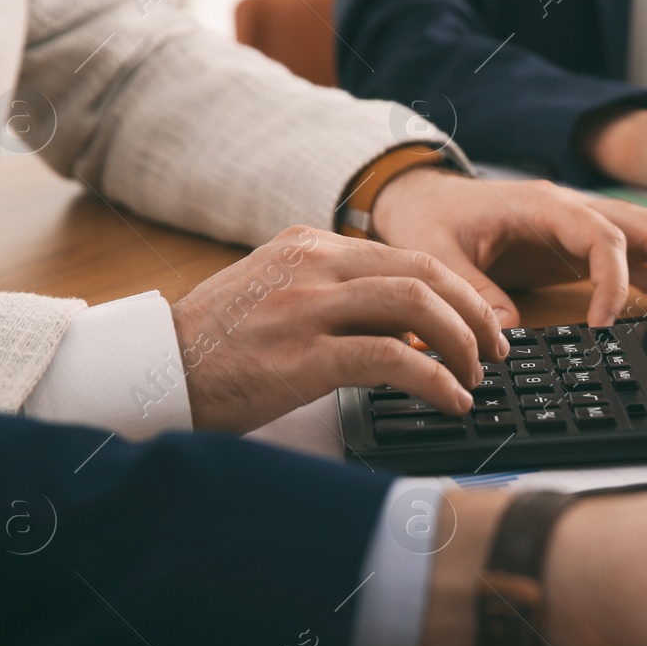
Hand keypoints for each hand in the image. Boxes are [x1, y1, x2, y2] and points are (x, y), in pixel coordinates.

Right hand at [170, 227, 503, 432]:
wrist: (151, 372)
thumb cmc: (214, 346)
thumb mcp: (274, 292)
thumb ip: (331, 292)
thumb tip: (401, 324)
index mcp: (309, 245)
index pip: (406, 256)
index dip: (455, 291)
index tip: (478, 323)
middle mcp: (312, 264)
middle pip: (423, 274)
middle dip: (472, 314)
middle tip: (496, 350)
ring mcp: (307, 308)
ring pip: (415, 308)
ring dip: (460, 344)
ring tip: (475, 377)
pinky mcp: (302, 357)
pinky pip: (391, 359)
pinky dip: (434, 380)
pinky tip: (450, 400)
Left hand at [370, 167, 646, 325]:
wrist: (425, 198)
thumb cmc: (433, 219)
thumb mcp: (436, 254)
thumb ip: (472, 290)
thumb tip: (506, 333)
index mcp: (543, 203)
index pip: (601, 236)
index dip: (613, 280)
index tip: (605, 325)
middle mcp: (575, 209)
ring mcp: (585, 225)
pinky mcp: (586, 245)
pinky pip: (639, 258)